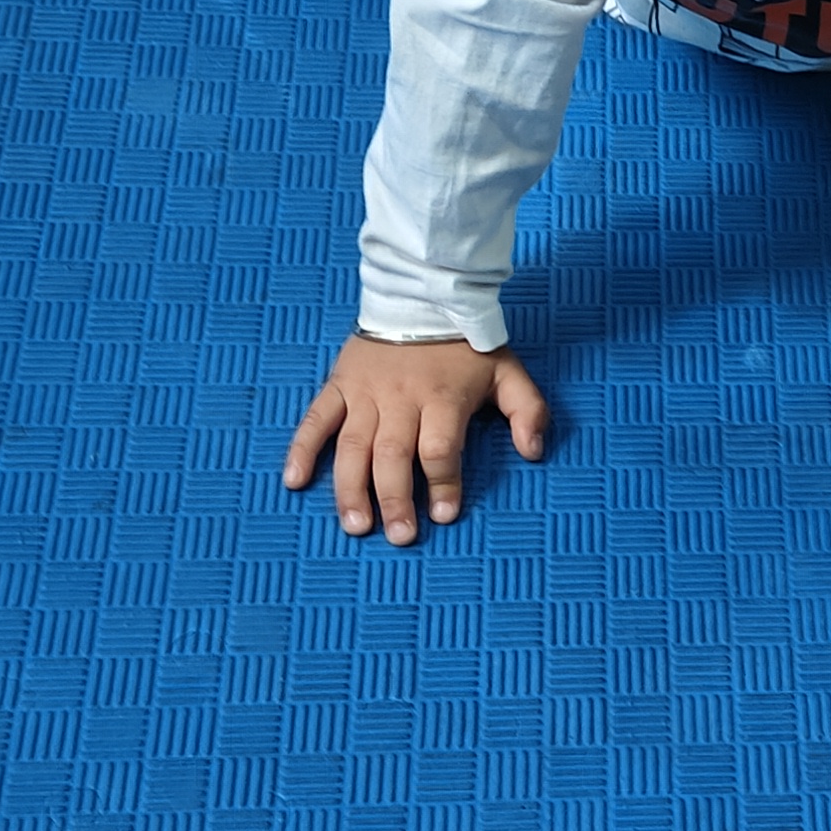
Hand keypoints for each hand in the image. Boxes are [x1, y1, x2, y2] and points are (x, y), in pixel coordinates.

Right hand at [283, 332, 547, 541]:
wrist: (421, 293)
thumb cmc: (466, 344)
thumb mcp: (508, 371)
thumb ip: (528, 410)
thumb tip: (534, 452)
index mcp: (442, 397)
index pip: (440, 448)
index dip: (443, 483)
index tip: (444, 514)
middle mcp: (400, 398)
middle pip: (394, 455)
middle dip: (395, 498)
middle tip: (399, 537)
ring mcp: (365, 393)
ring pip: (353, 446)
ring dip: (351, 489)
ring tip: (356, 525)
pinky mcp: (340, 384)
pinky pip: (316, 419)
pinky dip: (303, 449)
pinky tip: (295, 481)